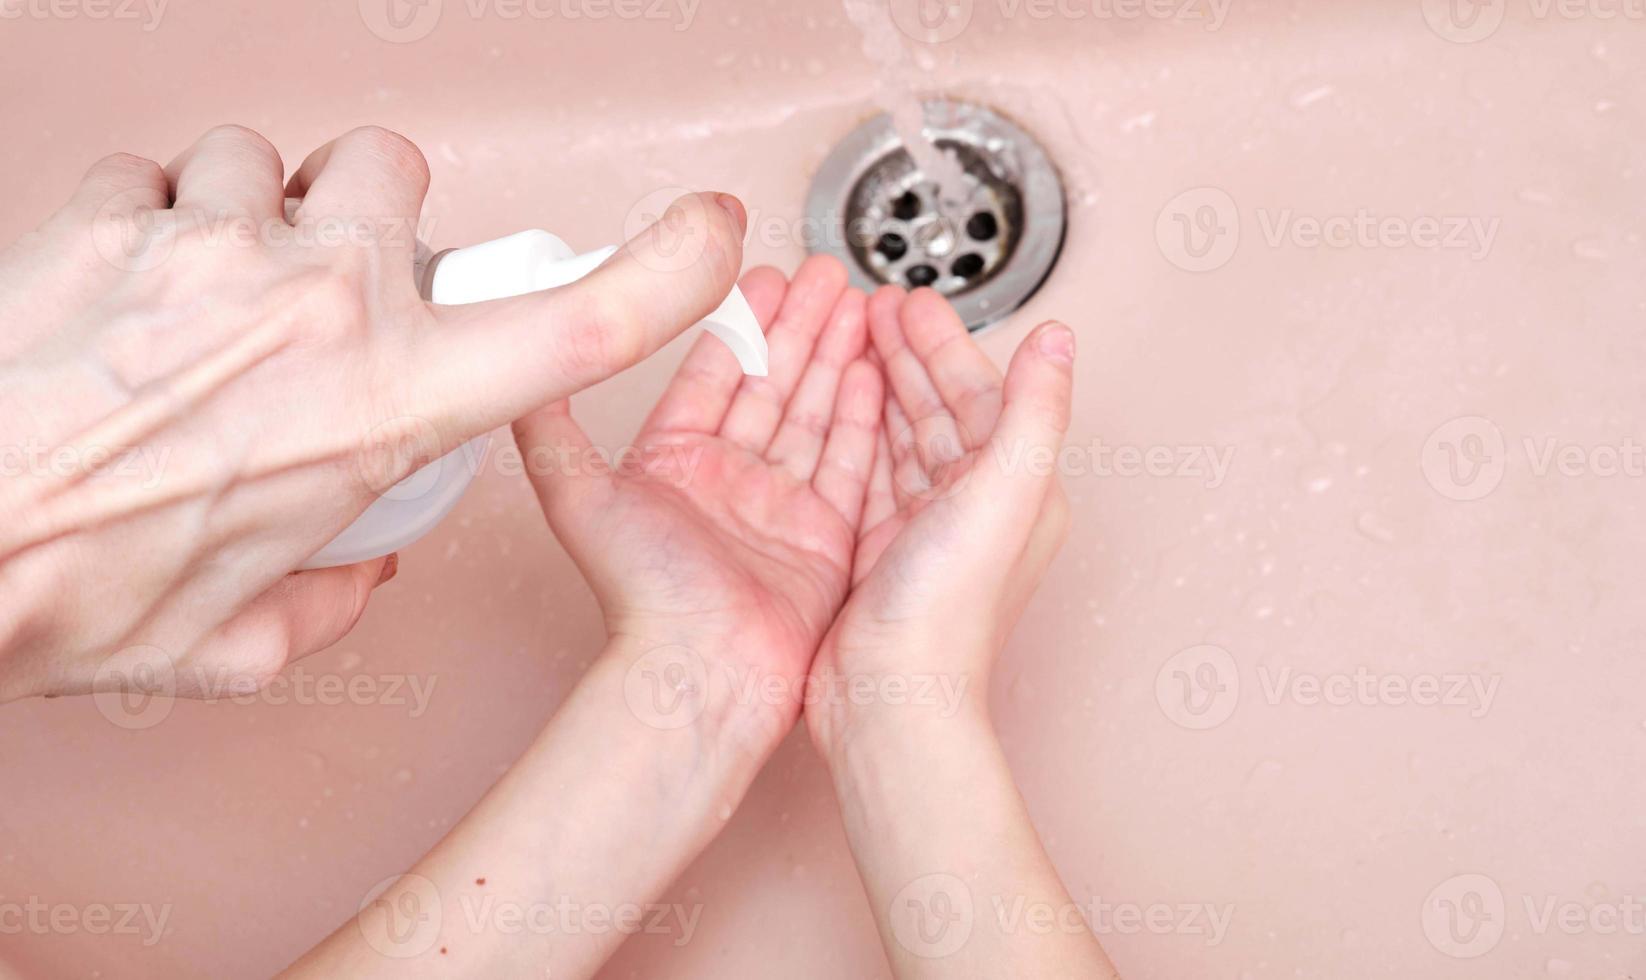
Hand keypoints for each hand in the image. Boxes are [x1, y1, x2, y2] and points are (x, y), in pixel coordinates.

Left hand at [0, 124, 744, 702]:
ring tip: (208, 299)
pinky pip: (160, 174)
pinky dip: (155, 220)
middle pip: (401, 174)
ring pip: (273, 161)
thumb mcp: (243, 643)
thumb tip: (357, 559)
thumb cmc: (73, 592)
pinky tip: (132, 290)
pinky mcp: (115, 218)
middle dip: (373, 219)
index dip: (671, 265)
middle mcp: (324, 298)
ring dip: (256, 216)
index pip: (583, 320)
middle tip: (329, 288)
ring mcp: (216, 243)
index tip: (710, 232)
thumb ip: (332, 598)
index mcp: (390, 406)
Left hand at [512, 255, 882, 750]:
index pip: (717, 372)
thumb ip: (553, 431)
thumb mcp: (579, 498)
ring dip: (836, 355)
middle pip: (773, 382)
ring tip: (856, 304)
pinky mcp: (827, 538)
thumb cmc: (644, 597)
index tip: (764, 274)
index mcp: (676, 464)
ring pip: (814, 411)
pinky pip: (850, 461)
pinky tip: (874, 368)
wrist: (702, 670)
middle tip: (824, 273)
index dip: (744, 320)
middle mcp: (730, 481)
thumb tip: (521, 377)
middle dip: (801, 324)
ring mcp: (781, 507)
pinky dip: (863, 414)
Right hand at [805, 285, 1075, 755]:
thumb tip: (1061, 340)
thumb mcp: (1005, 493)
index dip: (941, 341)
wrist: (890, 695)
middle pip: (935, 406)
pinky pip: (865, 470)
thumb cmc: (948, 615)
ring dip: (874, 383)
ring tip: (845, 340)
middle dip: (904, 352)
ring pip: (898, 434)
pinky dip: (850, 432)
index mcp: (1014, 487)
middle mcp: (973, 505)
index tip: (910, 299)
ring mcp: (923, 528)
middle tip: (870, 306)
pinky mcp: (877, 549)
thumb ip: (1034, 410)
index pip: (977, 391)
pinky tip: (830, 408)